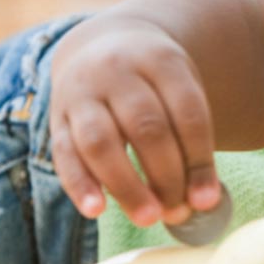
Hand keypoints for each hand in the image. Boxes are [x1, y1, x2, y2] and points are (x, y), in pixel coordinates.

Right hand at [47, 11, 222, 226]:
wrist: (100, 45)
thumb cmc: (154, 84)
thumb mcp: (180, 88)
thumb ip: (194, 140)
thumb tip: (203, 202)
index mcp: (161, 61)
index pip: (187, 112)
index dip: (199, 159)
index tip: (206, 200)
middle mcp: (118, 71)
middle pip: (146, 127)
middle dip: (166, 176)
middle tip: (179, 213)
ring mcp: (82, 92)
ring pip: (101, 141)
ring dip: (126, 186)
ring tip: (149, 219)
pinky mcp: (57, 117)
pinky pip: (64, 153)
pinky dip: (80, 185)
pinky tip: (96, 210)